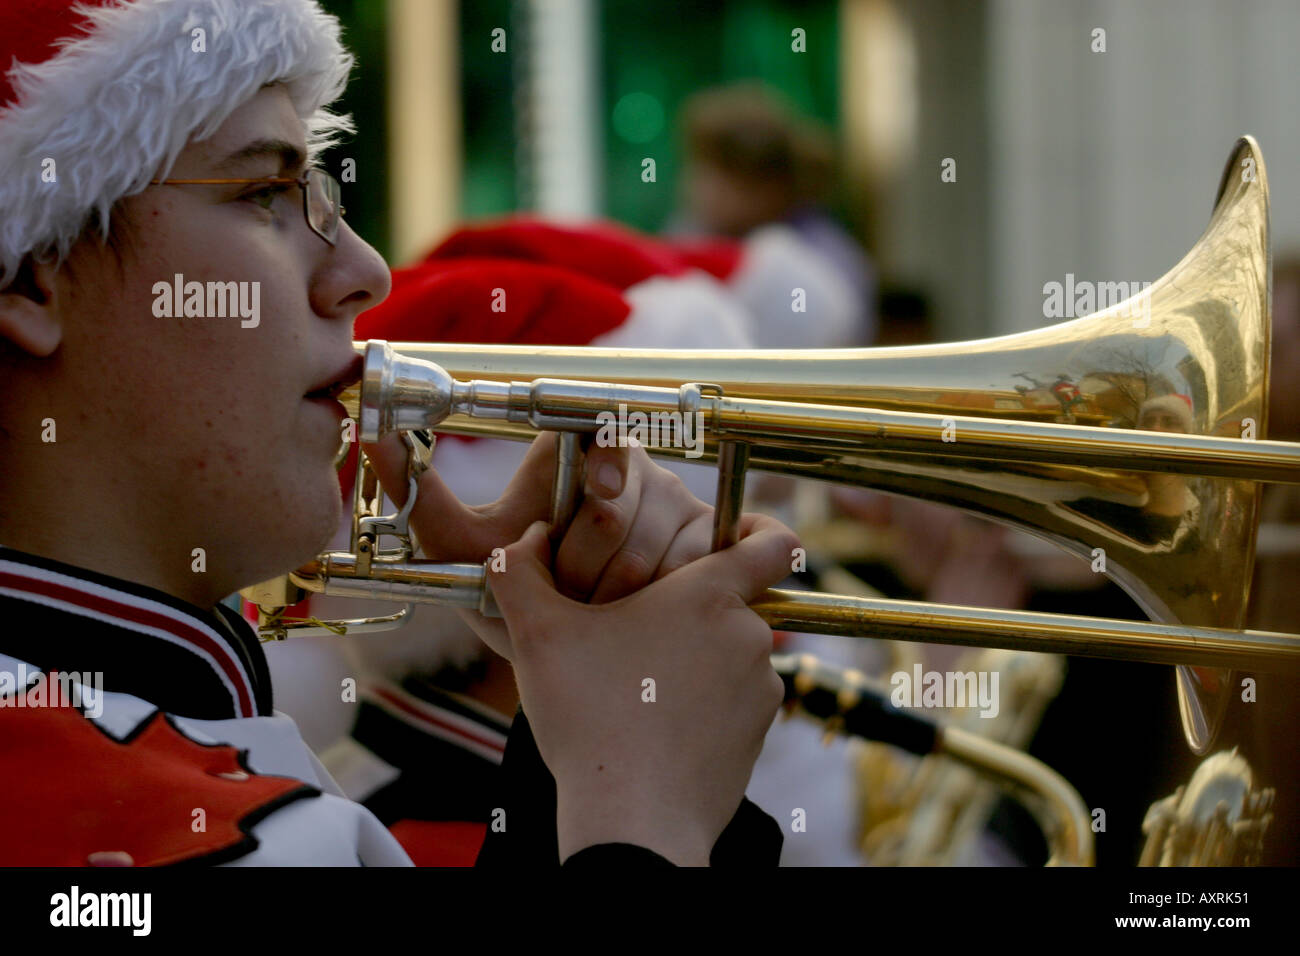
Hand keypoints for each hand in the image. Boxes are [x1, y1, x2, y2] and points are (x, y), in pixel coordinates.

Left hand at [361, 433, 716, 655]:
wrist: (563, 653)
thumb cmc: (513, 592)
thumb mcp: (463, 550)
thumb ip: (420, 496)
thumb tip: (371, 436)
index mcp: (578, 453)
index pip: (608, 432)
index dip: (610, 461)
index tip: (601, 491)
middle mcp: (635, 470)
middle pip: (623, 508)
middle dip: (583, 567)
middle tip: (562, 594)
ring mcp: (679, 506)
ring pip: (656, 547)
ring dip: (615, 597)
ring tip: (590, 613)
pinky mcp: (711, 545)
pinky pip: (696, 569)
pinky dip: (664, 604)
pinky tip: (640, 616)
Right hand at [489, 515, 797, 865]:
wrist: (633, 819)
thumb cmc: (589, 718)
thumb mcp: (537, 635)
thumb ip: (519, 573)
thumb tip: (518, 543)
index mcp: (708, 595)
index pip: (770, 541)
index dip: (759, 529)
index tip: (738, 536)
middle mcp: (749, 634)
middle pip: (726, 603)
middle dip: (682, 616)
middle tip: (628, 642)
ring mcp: (761, 688)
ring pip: (726, 656)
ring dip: (690, 664)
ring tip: (634, 693)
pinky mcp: (759, 735)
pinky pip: (732, 704)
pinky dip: (701, 709)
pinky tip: (654, 729)